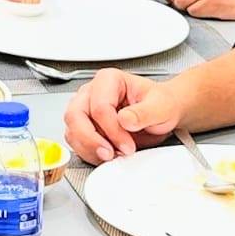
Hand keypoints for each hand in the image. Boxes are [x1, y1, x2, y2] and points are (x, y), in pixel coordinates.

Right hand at [64, 68, 183, 162]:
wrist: (162, 113)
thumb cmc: (160, 104)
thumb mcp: (160, 107)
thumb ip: (144, 113)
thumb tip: (125, 119)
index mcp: (109, 80)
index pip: (100, 107)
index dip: (112, 130)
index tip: (128, 146)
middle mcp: (92, 92)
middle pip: (75, 116)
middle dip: (91, 140)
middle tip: (110, 154)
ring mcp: (85, 108)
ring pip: (72, 130)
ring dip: (89, 148)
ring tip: (111, 155)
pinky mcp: (84, 125)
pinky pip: (76, 141)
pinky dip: (88, 152)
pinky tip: (107, 154)